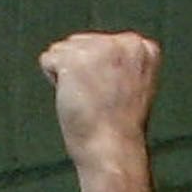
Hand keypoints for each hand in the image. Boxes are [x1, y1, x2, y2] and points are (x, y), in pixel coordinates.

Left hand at [41, 32, 161, 169]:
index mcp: (143, 47)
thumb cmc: (119, 127)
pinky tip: (75, 98)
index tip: (114, 95)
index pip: (103, 44)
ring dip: (68, 77)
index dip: (101, 72)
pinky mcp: (75, 58)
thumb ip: (117, 62)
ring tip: (89, 100)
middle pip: (81, 43)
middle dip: (82, 70)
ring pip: (63, 50)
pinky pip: (48, 60)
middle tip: (99, 100)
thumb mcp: (132, 85)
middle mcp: (124, 41)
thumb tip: (89, 51)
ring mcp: (100, 47)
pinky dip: (53, 80)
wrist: (113, 150)